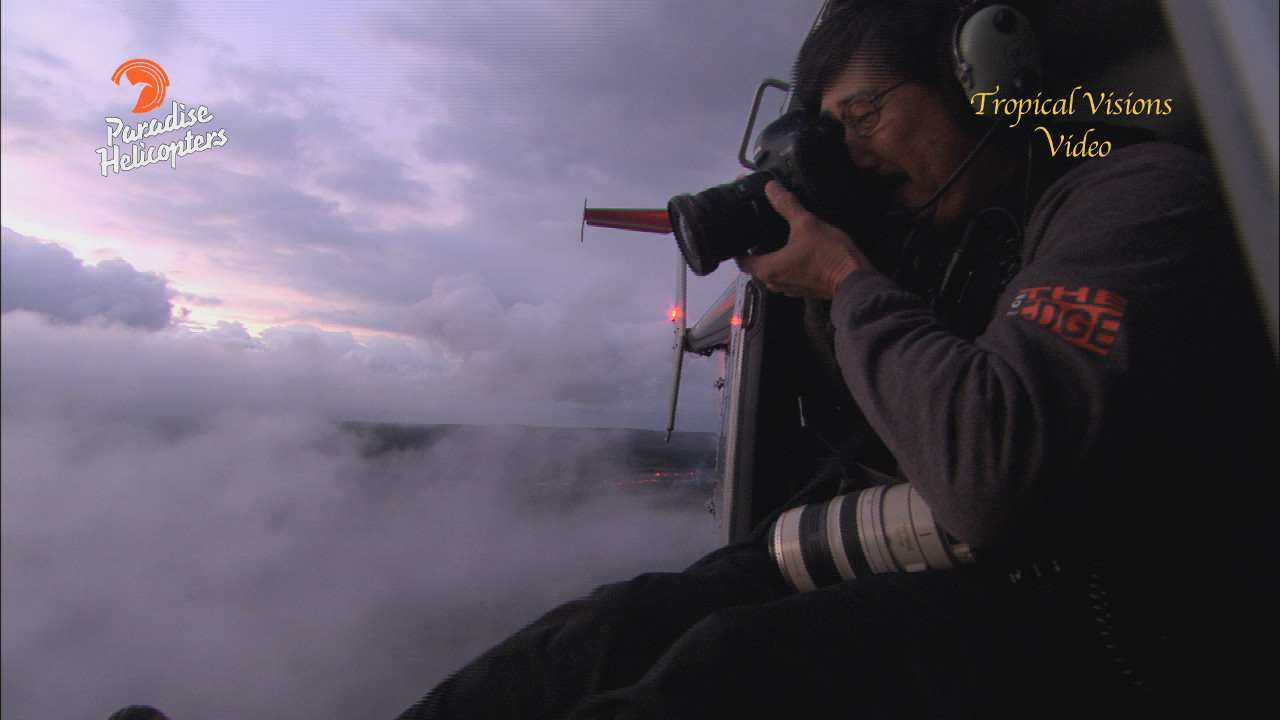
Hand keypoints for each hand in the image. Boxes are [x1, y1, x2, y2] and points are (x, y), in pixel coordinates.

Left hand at [735, 180, 872, 298]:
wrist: (855, 279)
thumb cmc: (829, 255)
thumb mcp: (806, 223)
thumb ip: (786, 205)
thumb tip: (771, 187)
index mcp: (768, 269)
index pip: (741, 261)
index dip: (739, 246)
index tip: (742, 232)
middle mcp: (774, 282)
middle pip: (757, 265)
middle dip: (758, 249)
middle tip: (762, 229)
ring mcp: (789, 288)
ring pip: (773, 270)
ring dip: (775, 257)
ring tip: (781, 237)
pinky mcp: (803, 289)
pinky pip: (789, 275)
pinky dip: (789, 264)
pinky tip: (798, 250)